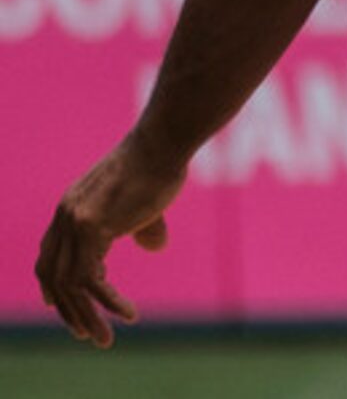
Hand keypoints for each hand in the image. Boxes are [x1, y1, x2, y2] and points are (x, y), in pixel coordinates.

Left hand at [35, 134, 187, 346]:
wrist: (164, 140)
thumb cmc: (161, 162)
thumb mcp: (145, 200)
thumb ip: (142, 225)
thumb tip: (154, 246)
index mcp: (72, 207)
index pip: (48, 256)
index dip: (52, 285)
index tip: (59, 307)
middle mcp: (66, 216)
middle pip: (52, 276)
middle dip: (68, 311)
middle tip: (85, 334)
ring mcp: (76, 221)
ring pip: (69, 285)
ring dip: (85, 317)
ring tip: (103, 339)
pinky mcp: (93, 227)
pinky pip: (92, 278)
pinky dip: (108, 302)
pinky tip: (128, 314)